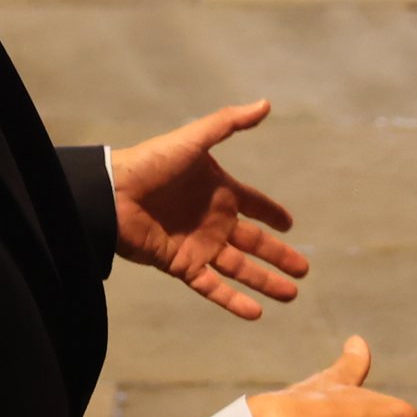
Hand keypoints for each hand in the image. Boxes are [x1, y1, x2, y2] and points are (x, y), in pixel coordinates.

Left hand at [106, 101, 306, 318]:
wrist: (112, 194)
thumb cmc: (151, 163)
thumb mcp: (193, 139)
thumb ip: (229, 123)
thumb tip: (266, 103)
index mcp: (218, 192)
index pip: (254, 204)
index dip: (272, 214)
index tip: (290, 224)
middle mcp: (212, 221)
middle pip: (254, 243)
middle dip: (279, 256)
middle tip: (304, 270)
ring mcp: (198, 245)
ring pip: (239, 268)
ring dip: (264, 282)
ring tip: (290, 295)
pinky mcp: (181, 265)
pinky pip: (212, 286)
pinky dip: (232, 301)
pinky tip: (256, 313)